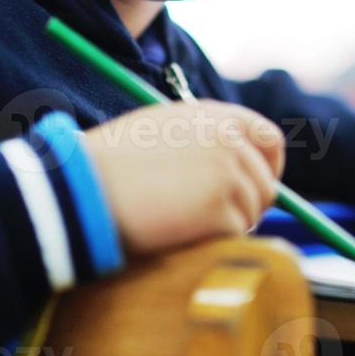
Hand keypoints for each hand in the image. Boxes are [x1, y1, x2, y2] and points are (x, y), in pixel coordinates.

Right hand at [81, 101, 284, 257]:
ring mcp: (228, 172)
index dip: (269, 168)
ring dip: (225, 225)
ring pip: (251, 213)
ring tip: (182, 221)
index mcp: (214, 114)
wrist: (85, 186)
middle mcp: (228, 137)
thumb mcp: (160, 129)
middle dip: (247, 207)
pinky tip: (178, 230)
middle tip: (213, 221)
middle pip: (266, 184)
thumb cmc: (110, 162)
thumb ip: (202, 137)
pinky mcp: (221, 207)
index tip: (258, 188)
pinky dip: (211, 241)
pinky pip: (234, 235)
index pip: (268, 138)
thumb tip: (237, 165)